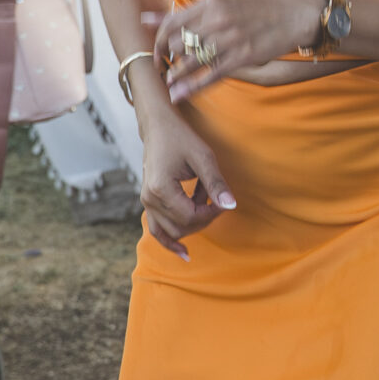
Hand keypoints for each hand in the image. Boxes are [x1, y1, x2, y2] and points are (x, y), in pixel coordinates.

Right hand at [137, 103, 234, 258]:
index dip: (211, 213)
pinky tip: (184, 253)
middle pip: (181, 227)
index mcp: (161, 189)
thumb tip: (231, 206)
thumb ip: (216, 184)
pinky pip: (157, 229)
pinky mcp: (148, 202)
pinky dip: (170, 241)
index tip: (224, 200)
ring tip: (207, 208)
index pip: (190, 217)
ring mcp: (146, 202)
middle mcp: (149, 199)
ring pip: (170, 231)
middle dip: (204, 218)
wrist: (158, 126)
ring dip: (193, 223)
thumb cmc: (181, 137)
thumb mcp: (203, 157)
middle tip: (218, 200)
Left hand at [149, 0, 319, 99]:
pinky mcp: (242, 57)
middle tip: (166, 68)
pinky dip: (192, 87)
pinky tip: (180, 94)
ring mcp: (229, 39)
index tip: (157, 52)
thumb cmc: (258, 11)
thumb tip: (147, 19)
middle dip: (168, 58)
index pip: (171, 22)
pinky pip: (211, 75)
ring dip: (177, 75)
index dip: (158, 40)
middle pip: (178, 43)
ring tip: (169, 84)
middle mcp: (217, 20)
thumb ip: (190, 13)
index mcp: (210, 4)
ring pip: (192, 60)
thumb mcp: (223, 4)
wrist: (294, 16)